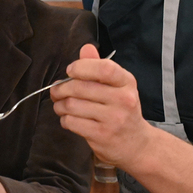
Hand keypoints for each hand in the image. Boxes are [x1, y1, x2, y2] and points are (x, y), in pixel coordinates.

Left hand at [50, 43, 156, 168]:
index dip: (82, 67)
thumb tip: (86, 48)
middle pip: (81, 87)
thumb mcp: (117, 87)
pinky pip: (71, 122)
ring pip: (72, 105)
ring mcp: (113, 119)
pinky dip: (64, 119)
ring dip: (60, 105)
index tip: (70, 71)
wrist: (136, 145)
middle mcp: (123, 99)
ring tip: (61, 105)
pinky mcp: (101, 135)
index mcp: (127, 83)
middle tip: (56, 91)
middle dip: (61, 89)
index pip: (104, 68)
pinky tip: (69, 119)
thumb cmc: (122, 112)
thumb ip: (99, 67)